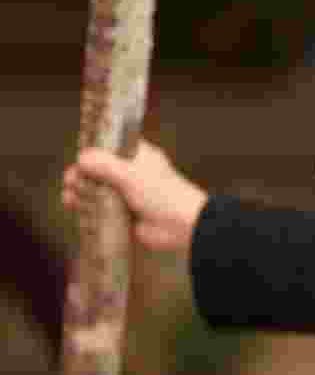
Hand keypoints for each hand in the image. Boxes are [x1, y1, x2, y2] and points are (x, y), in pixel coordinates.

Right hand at [61, 139, 207, 254]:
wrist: (182, 227)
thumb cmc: (163, 195)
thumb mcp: (132, 175)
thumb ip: (105, 164)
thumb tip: (81, 157)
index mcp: (138, 156)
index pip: (111, 147)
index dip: (93, 150)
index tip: (79, 157)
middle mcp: (131, 173)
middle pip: (97, 170)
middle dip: (81, 174)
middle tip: (72, 180)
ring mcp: (126, 195)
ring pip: (95, 189)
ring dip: (80, 191)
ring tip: (71, 196)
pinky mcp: (123, 215)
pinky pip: (99, 209)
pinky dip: (85, 207)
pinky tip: (73, 206)